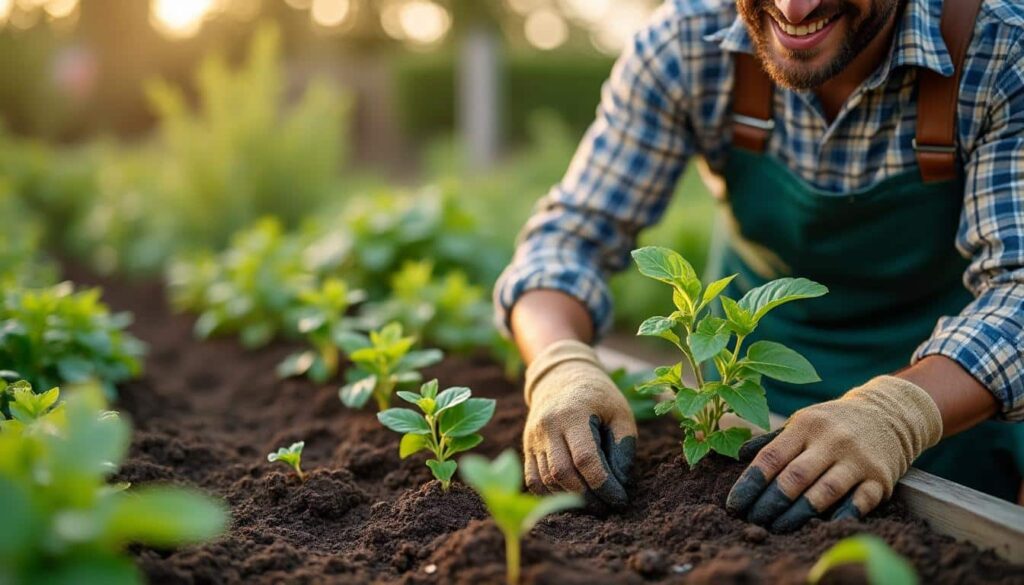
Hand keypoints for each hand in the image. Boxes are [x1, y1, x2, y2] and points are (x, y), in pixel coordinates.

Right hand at [522, 340, 636, 505]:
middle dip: (587, 497)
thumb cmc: (598, 397)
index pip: (586, 459)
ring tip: (592, 504)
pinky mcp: (527, 446)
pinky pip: (532, 480)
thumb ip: (624, 447)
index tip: (620, 500)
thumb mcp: (620, 413)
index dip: (604, 485)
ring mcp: (533, 437)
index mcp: (574, 413)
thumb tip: (620, 484)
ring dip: (569, 499)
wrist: (561, 376)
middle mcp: (548, 426)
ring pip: (546, 480)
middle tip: (606, 507)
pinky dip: (550, 494)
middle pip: (562, 473)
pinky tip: (569, 498)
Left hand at [725, 376, 942, 531]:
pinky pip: (860, 501)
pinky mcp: (881, 477)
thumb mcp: (803, 420)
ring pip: (823, 492)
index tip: (734, 506)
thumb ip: (773, 440)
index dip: (750, 484)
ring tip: (777, 529)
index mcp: (806, 425)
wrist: (889, 412)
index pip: (771, 457)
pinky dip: (840, 516)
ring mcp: (857, 459)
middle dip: (769, 503)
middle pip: (794, 477)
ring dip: (797, 514)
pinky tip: (820, 528)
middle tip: (753, 522)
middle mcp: (831, 440)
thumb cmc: (834, 422)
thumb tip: (738, 456)